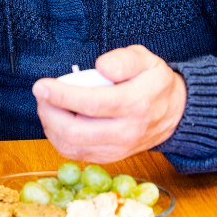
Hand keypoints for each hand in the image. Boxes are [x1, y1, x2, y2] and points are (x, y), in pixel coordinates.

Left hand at [32, 45, 186, 164]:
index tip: (41, 86)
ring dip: (51, 126)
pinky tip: (57, 120)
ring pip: (72, 146)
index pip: (92, 104)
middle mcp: (126, 131)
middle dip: (50, 113)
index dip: (62, 96)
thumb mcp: (146, 59)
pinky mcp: (110, 157)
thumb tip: (101, 67)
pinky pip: (76, 154)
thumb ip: (124, 59)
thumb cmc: (154, 83)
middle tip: (42, 94)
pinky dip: (59, 139)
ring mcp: (118, 149)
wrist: (174, 114)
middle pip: (77, 131)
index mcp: (136, 104)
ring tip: (48, 105)